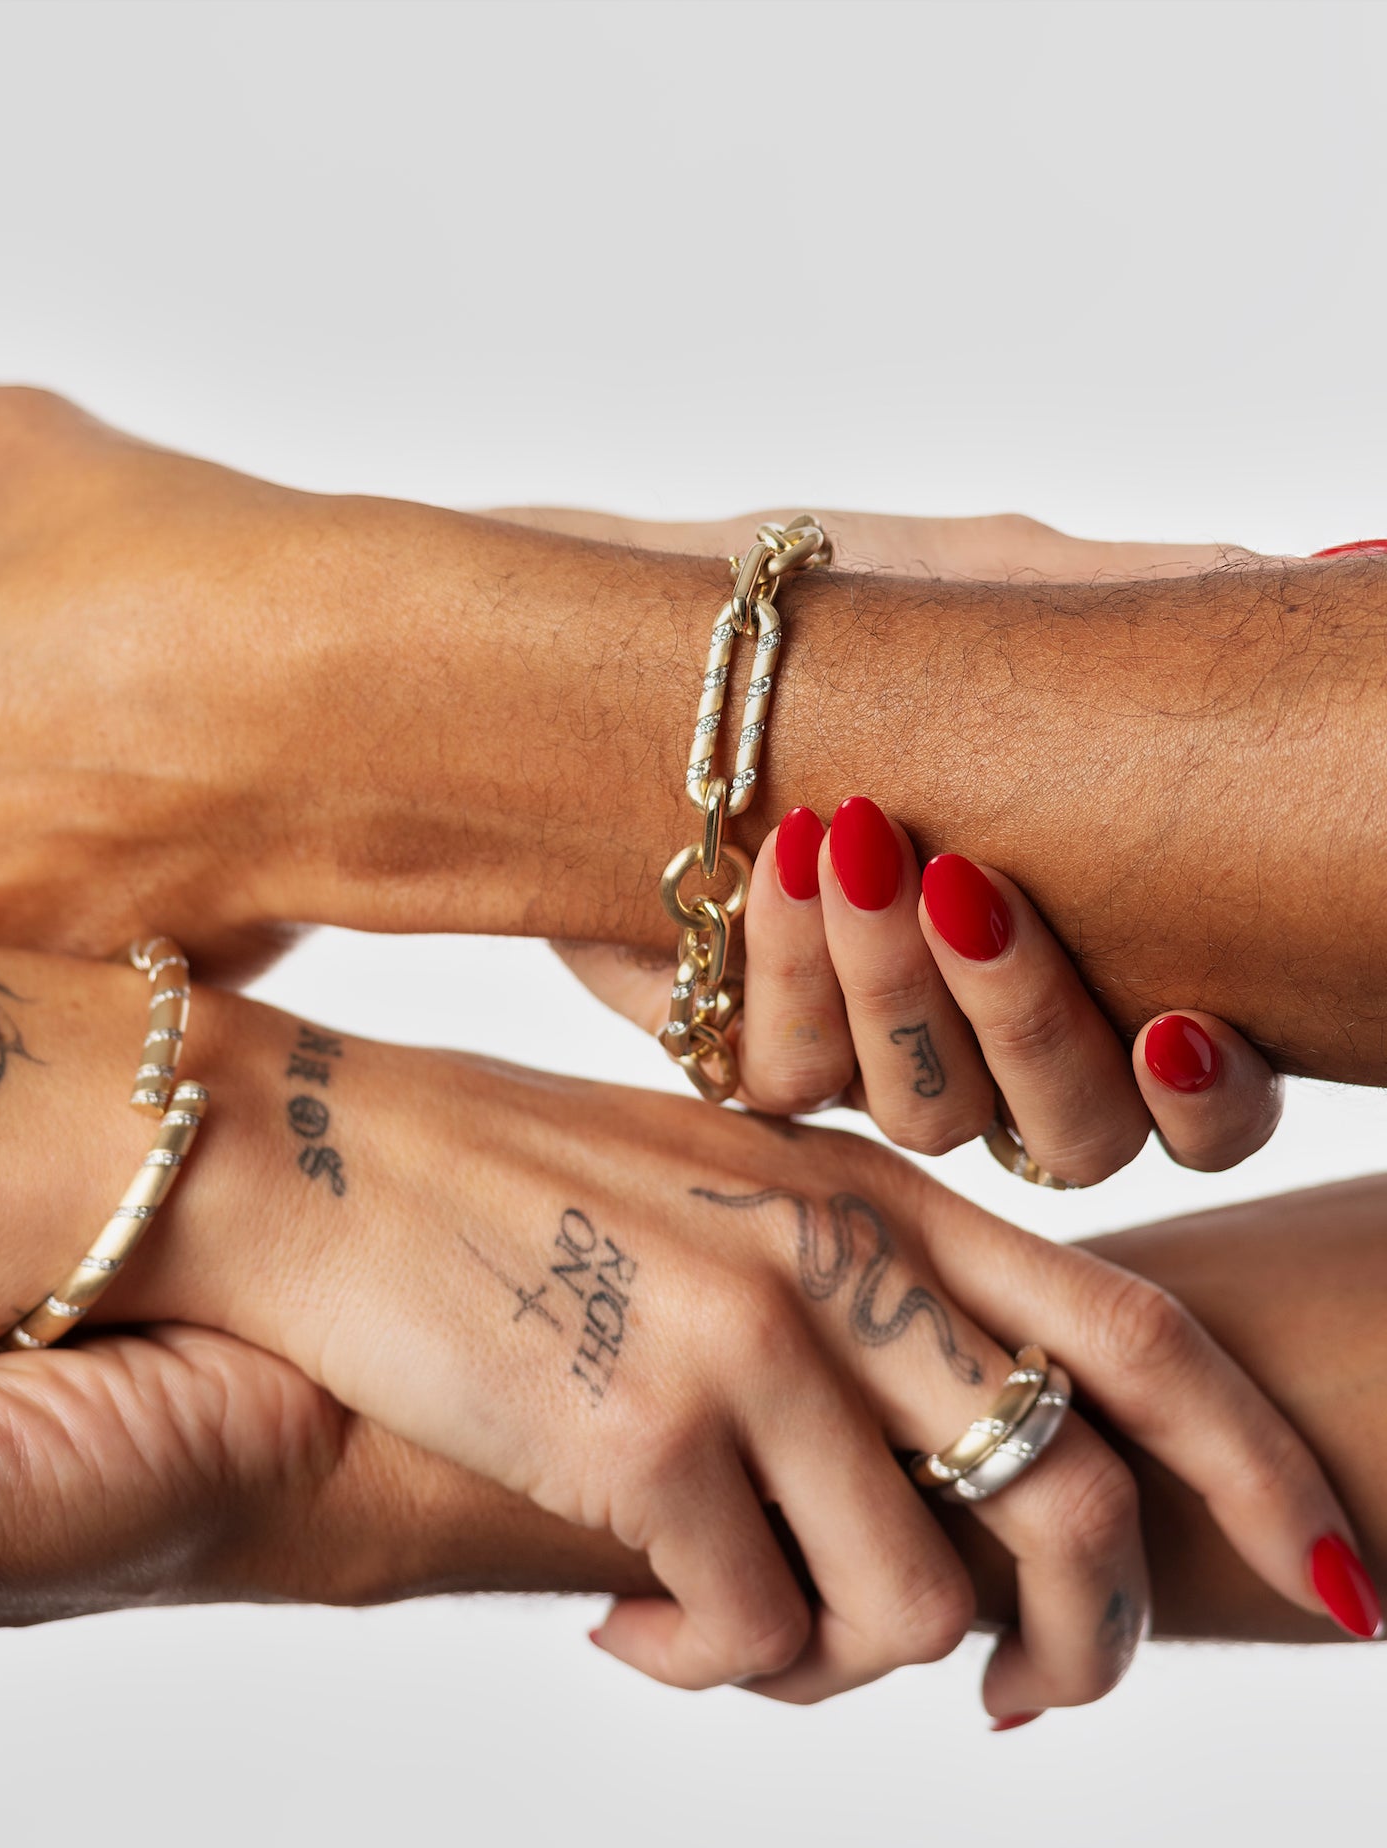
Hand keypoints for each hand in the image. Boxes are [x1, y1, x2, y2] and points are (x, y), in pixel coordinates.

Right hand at [258, 1037, 1367, 1714]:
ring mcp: (744, 1341)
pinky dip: (704, 1666)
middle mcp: (836, 1256)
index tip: (1326, 1576)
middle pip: (1071, 1503)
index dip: (1259, 1466)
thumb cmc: (500, 1183)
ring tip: (726, 1631)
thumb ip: (843, 1296)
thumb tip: (936, 1490)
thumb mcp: (709, 1194)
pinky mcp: (640, 1432)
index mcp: (873, 1189)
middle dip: (1087, 1644)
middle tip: (1023, 1701)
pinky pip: (750, 1636)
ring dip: (839, 1667)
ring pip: (913, 1609)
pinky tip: (623, 1626)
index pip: (1135, 1331)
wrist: (305, 1157)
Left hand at [536, 516, 1285, 1183]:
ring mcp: (872, 1058)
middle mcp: (993, 1041)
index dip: (1210, 1103)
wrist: (663, 639)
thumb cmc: (854, 618)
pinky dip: (789, 973)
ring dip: (898, 988)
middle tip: (968, 888)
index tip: (1182, 1022)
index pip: (1196, 1108)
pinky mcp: (747, 1051)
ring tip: (862, 840)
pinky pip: (784, 1080)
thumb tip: (1353, 577)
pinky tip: (785, 855)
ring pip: (924, 1117)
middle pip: (1070, 1137)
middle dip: (1028, 1020)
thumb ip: (1159, 612)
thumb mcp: (1010, 587)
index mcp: (1099, 964)